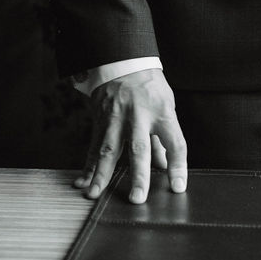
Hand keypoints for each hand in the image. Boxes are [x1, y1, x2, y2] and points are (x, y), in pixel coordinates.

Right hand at [78, 67, 187, 204]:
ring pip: (109, 149)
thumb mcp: (165, 105)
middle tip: (137, 198)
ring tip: (95, 194)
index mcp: (161, 112)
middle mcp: (139, 116)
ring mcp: (117, 118)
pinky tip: (83, 181)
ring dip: (102, 174)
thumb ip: (163, 138)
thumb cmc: (149, 86)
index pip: (174, 142)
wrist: (123, 61)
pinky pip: (94, 146)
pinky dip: (88, 165)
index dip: (177, 166)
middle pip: (140, 148)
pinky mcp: (101, 120)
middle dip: (139, 175)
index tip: (177, 187)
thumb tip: (165, 167)